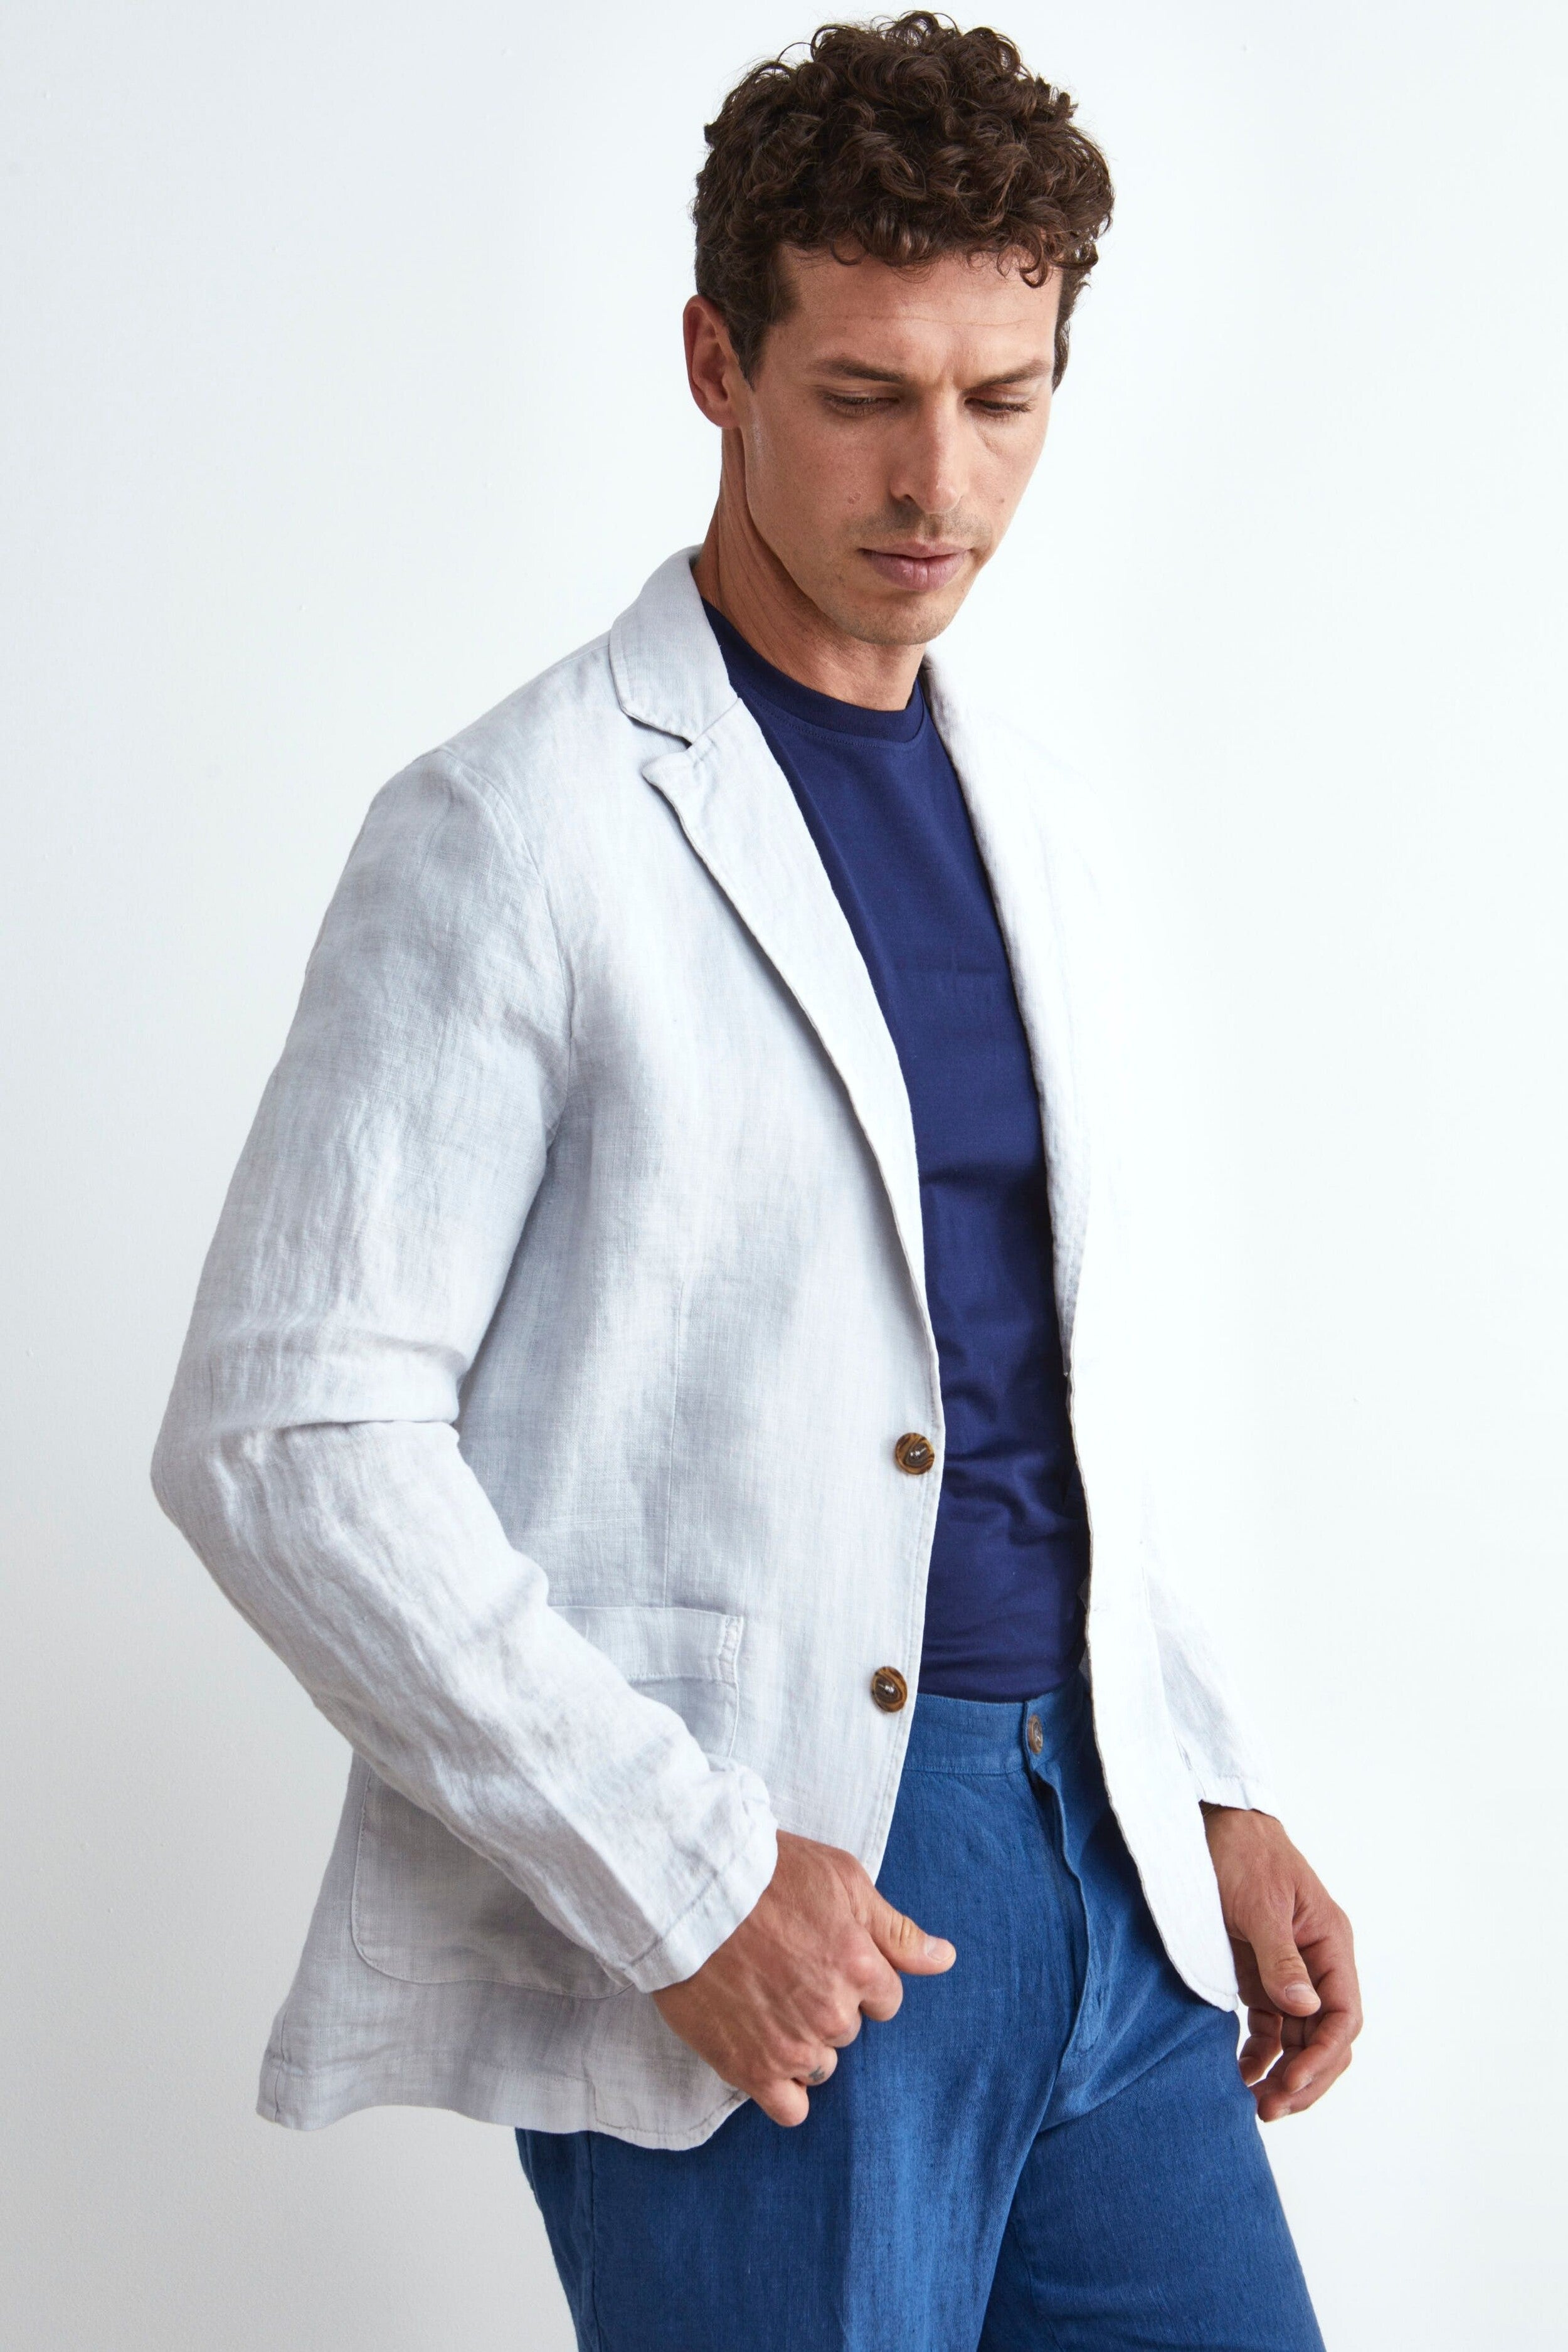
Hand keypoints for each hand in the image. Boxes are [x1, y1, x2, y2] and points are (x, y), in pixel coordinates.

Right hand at [651, 1830, 955, 2125]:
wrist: (689, 1892)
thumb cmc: (767, 1875)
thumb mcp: (844, 1880)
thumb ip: (896, 1930)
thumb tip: (945, 1960)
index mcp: (860, 1965)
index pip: (886, 1999)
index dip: (857, 1977)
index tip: (822, 1956)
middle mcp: (832, 2011)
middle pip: (850, 2028)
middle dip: (827, 2004)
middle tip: (785, 1969)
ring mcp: (792, 2045)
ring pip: (822, 2064)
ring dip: (803, 2041)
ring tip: (765, 2001)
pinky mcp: (751, 2069)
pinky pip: (791, 2107)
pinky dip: (783, 2088)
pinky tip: (765, 2052)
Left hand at [1201, 1803, 1361, 2121]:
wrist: (1211, 1821)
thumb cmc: (1241, 1853)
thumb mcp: (1258, 1904)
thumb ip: (1280, 1958)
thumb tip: (1306, 2010)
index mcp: (1330, 1943)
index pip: (1343, 2016)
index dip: (1322, 2056)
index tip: (1290, 2084)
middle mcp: (1317, 1962)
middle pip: (1326, 2036)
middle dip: (1306, 2077)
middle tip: (1271, 2110)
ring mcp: (1289, 1970)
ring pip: (1300, 2037)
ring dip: (1283, 2072)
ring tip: (1256, 2105)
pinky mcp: (1260, 1972)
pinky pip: (1271, 2025)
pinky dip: (1261, 2052)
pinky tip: (1243, 2073)